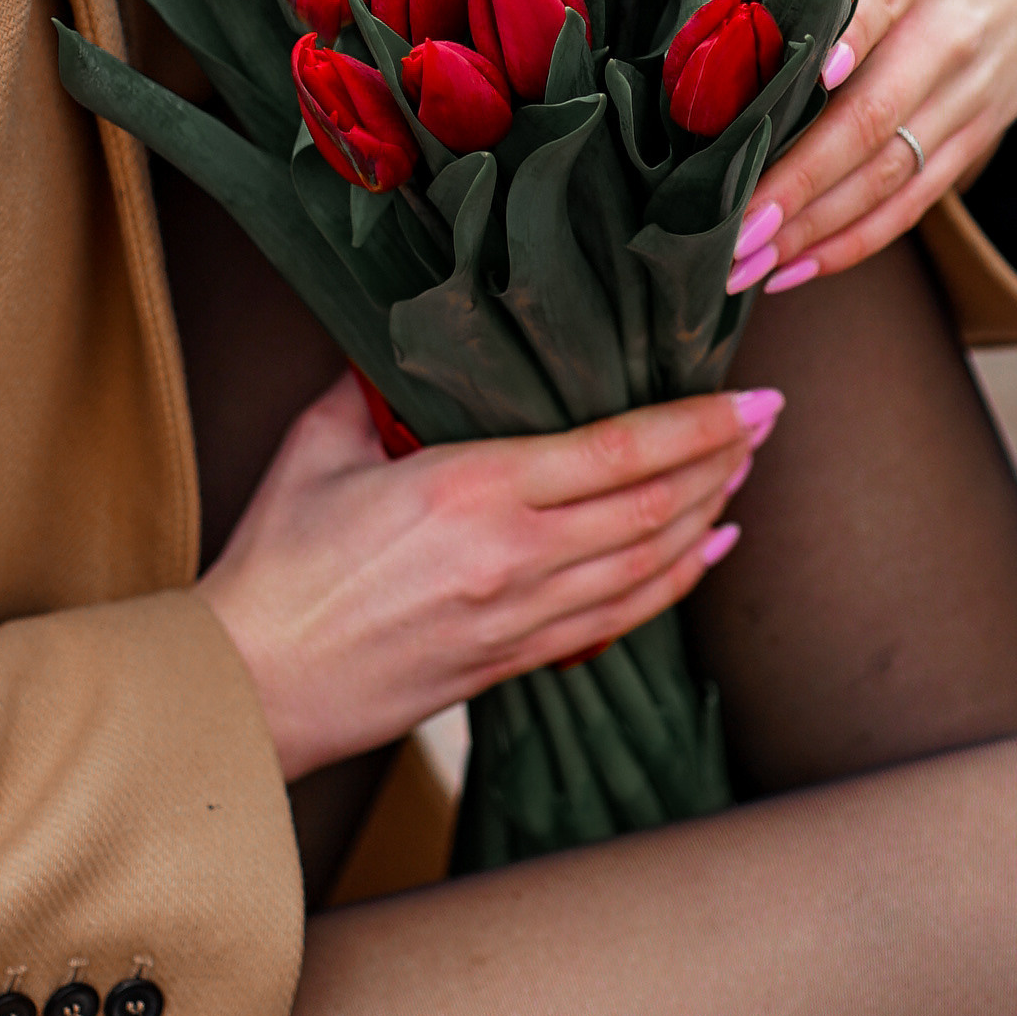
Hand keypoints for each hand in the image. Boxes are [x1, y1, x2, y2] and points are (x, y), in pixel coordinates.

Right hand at [196, 371, 769, 784]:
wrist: (253, 684)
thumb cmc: (277, 564)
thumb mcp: (320, 445)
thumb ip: (373, 382)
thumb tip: (406, 332)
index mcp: (472, 488)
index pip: (619, 449)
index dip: (699, 424)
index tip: (748, 397)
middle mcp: (514, 556)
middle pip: (654, 507)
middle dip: (722, 462)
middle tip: (763, 423)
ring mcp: (520, 618)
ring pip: (649, 565)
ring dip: (707, 516)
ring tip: (743, 475)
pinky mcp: (512, 663)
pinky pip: (618, 619)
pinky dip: (674, 583)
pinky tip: (703, 554)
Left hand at [736, 0, 1016, 291]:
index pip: (878, 0)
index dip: (839, 41)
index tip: (795, 81)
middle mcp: (952, 30)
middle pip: (872, 114)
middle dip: (798, 179)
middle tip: (728, 228)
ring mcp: (971, 92)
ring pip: (890, 171)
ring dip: (815, 226)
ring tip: (741, 266)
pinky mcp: (977, 136)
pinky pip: (917, 200)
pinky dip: (857, 240)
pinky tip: (795, 268)